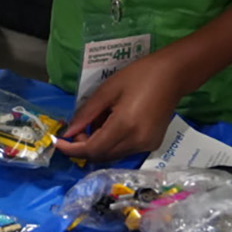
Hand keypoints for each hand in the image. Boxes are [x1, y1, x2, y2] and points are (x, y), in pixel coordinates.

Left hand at [52, 53, 192, 160]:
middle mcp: (137, 141)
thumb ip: (87, 113)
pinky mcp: (152, 145)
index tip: (58, 142)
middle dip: (84, 147)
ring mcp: (147, 146)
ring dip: (98, 145)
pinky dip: (111, 143)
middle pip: (101, 156)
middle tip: (79, 128)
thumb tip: (69, 132)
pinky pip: (124, 151)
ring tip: (98, 122)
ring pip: (112, 155)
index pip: (93, 149)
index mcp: (126, 126)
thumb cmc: (139, 76)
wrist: (173, 75)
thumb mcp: (108, 90)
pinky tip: (112, 125)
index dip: (72, 149)